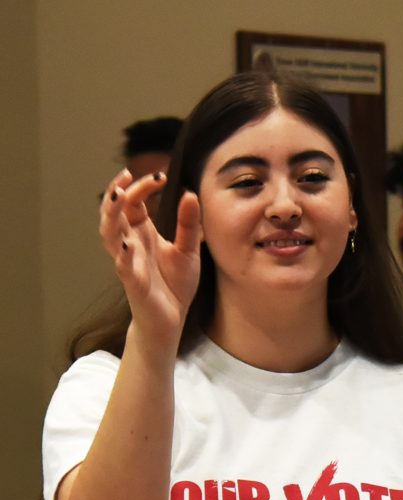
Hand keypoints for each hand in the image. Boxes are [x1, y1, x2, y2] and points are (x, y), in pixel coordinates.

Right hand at [99, 168, 201, 344]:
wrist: (172, 319)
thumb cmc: (175, 285)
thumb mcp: (188, 251)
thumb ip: (188, 224)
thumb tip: (190, 194)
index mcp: (142, 232)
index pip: (134, 201)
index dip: (143, 186)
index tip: (161, 175)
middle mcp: (130, 243)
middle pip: (114, 211)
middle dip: (116, 191)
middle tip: (126, 174)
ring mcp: (128, 261)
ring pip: (108, 234)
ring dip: (110, 214)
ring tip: (117, 197)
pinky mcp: (133, 282)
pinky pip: (122, 266)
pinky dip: (123, 255)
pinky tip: (127, 244)